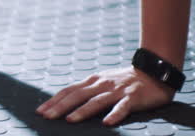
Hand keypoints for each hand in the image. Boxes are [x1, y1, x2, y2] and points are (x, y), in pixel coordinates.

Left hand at [36, 66, 174, 125]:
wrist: (153, 71)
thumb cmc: (125, 80)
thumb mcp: (103, 81)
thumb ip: (87, 90)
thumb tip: (66, 103)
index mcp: (93, 81)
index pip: (69, 90)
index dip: (54, 100)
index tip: (40, 111)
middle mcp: (102, 84)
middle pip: (78, 95)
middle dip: (61, 106)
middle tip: (47, 117)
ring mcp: (117, 91)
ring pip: (97, 101)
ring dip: (83, 111)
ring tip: (70, 120)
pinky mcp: (133, 98)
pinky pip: (123, 107)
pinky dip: (115, 115)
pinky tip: (107, 123)